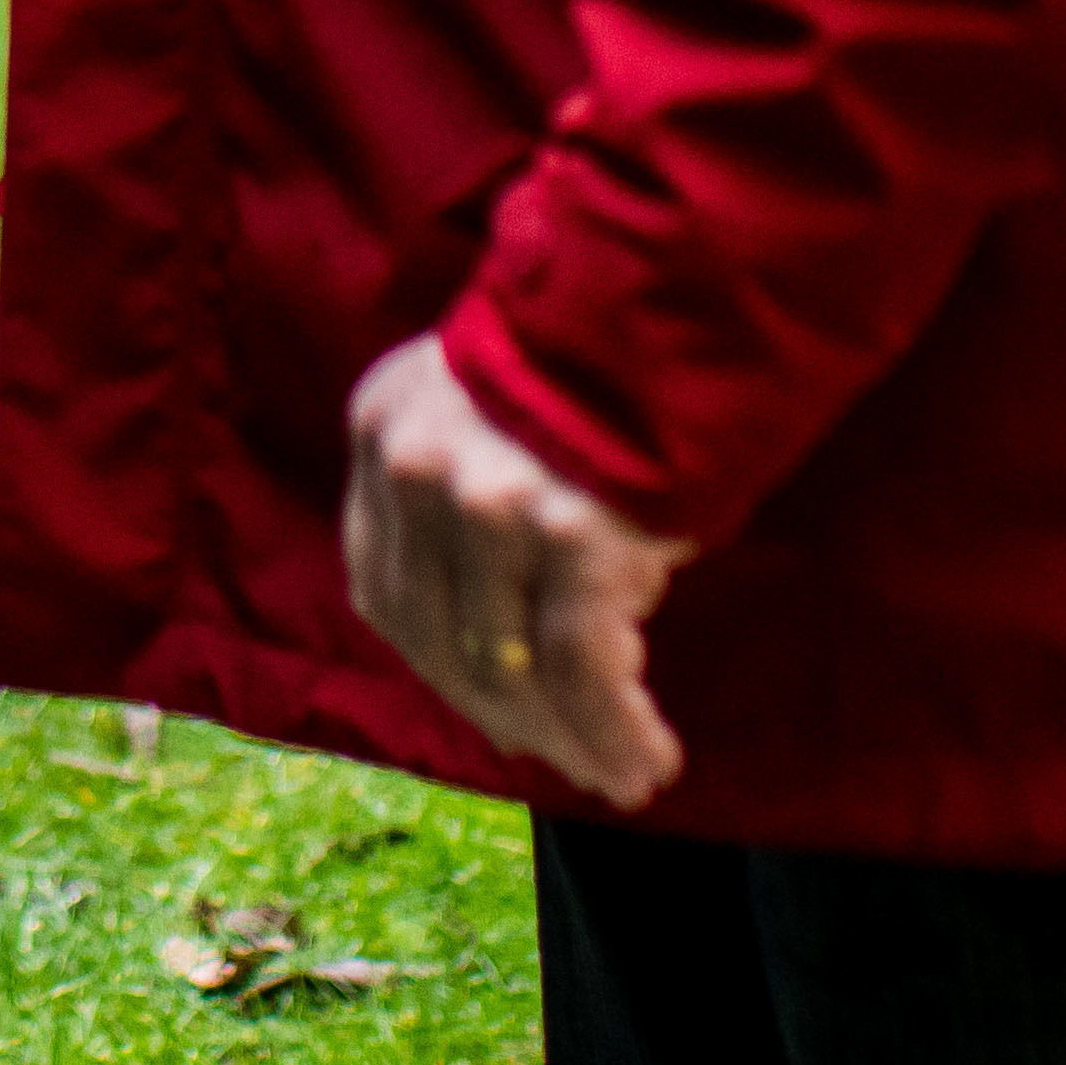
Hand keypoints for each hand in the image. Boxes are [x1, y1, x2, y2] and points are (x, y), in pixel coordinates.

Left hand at [340, 329, 693, 806]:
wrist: (683, 288)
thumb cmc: (599, 356)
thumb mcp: (485, 405)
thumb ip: (460, 504)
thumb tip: (498, 675)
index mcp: (382, 423)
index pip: (385, 586)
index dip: (438, 663)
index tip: (493, 709)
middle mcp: (419, 467)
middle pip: (442, 637)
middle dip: (506, 714)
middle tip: (562, 756)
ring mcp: (491, 506)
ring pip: (514, 666)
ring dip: (570, 740)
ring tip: (621, 776)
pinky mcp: (571, 539)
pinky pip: (584, 672)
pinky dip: (614, 732)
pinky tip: (645, 763)